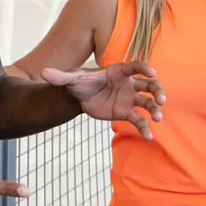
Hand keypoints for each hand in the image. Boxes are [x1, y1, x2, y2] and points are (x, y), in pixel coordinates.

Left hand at [41, 61, 165, 140]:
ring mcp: (130, 98)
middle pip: (149, 85)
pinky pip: (138, 120)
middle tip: (161, 100)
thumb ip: (60, 76)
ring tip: (157, 118)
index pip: (135, 67)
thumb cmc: (79, 82)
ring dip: (155, 109)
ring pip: (148, 102)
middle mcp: (129, 84)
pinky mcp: (126, 112)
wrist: (80, 96)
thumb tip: (43, 73)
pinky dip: (144, 128)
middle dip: (158, 91)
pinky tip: (148, 137)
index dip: (144, 68)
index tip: (152, 73)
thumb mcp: (70, 79)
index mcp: (119, 71)